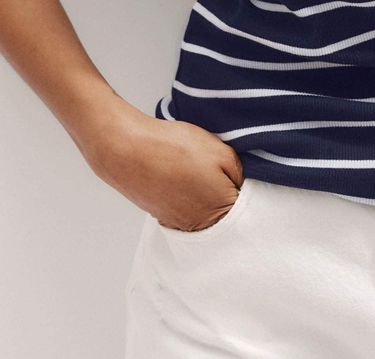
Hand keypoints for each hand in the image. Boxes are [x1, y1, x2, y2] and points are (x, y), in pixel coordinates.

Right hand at [82, 100, 243, 230]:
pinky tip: (178, 176)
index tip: (232, 169)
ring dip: (202, 192)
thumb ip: (240, 173)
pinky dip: (184, 194)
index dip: (240, 182)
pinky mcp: (164, 218)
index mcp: (222, 209)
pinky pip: (185, 210)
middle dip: (222, 189)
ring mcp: (181, 224)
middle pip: (224, 211)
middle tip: (211, 166)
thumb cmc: (175, 149)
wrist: (129, 151)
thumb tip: (242, 186)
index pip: (245, 204)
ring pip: (204, 210)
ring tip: (191, 169)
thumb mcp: (221, 151)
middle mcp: (202, 225)